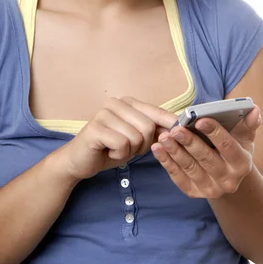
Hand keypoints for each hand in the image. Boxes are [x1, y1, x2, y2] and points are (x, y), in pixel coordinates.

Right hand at [57, 96, 176, 180]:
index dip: (170, 122)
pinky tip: (108, 152)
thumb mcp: (136, 139)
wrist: (79, 161)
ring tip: (116, 149)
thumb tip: (178, 127)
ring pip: (136, 137)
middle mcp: (116, 103)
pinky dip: (119, 155)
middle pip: (148, 126)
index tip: (182, 128)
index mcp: (127, 102)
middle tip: (128, 148)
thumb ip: (154, 131)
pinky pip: (122, 145)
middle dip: (143, 145)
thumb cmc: (109, 148)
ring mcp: (104, 113)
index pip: (156, 111)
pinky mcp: (95, 128)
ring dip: (129, 151)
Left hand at [151, 106, 261, 198]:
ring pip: (190, 169)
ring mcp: (211, 189)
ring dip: (175, 152)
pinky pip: (178, 178)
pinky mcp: (194, 193)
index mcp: (242, 164)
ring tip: (164, 136)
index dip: (215, 132)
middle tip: (176, 129)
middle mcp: (228, 181)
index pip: (228, 147)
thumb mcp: (243, 137)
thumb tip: (254, 110)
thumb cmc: (234, 148)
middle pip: (207, 159)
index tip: (200, 120)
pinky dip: (167, 163)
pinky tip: (158, 149)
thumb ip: (248, 123)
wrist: (226, 175)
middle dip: (190, 143)